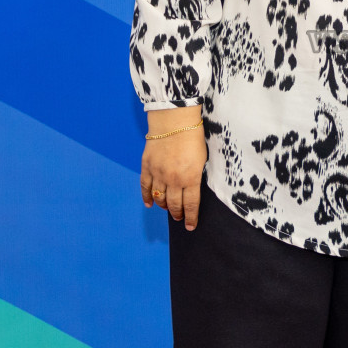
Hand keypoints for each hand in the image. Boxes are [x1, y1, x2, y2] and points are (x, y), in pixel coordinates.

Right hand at [139, 111, 207, 230]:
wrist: (174, 120)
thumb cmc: (193, 137)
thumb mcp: (202, 159)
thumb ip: (196, 176)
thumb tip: (192, 189)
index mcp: (190, 178)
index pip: (190, 205)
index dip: (190, 218)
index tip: (190, 226)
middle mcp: (173, 179)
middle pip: (174, 204)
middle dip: (177, 213)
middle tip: (179, 218)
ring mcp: (158, 174)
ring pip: (159, 198)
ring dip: (163, 206)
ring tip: (167, 210)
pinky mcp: (147, 166)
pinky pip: (145, 187)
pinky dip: (147, 197)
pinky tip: (149, 204)